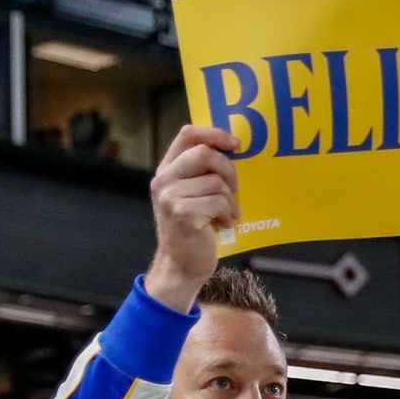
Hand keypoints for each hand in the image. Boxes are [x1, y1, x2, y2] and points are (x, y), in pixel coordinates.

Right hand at [144, 124, 239, 310]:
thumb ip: (203, 172)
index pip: (188, 134)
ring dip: (230, 200)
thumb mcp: (193, 195)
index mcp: (166, 169)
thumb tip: (234, 149)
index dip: (214, 133)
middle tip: (235, 188)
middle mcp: (164, 180)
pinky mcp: (182, 213)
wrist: (182, 265)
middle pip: (204, 153)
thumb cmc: (195, 229)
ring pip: (216, 181)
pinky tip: (223, 224)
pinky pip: (219, 202)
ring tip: (227, 214)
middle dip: (228, 169)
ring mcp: (170, 196)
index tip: (235, 143)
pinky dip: (228, 214)